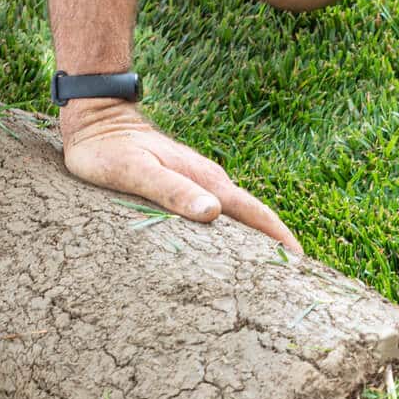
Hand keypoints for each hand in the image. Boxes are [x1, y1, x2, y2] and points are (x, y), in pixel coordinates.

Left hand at [59, 99, 301, 252]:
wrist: (97, 118)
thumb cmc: (108, 150)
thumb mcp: (136, 172)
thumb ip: (172, 191)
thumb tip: (213, 213)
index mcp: (207, 182)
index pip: (256, 214)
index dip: (280, 239)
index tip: (301, 265)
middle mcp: (210, 182)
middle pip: (254, 218)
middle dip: (276, 246)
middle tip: (292, 280)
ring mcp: (200, 183)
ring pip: (238, 217)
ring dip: (256, 241)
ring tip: (268, 272)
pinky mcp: (188, 185)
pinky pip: (221, 213)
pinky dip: (234, 233)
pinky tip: (229, 249)